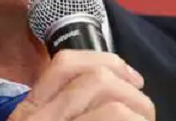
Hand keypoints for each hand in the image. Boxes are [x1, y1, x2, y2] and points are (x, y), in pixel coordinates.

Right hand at [8, 50, 154, 120]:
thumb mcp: (55, 118)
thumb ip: (73, 107)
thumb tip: (118, 85)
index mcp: (30, 110)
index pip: (65, 63)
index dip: (107, 61)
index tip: (133, 79)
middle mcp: (34, 118)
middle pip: (94, 78)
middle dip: (131, 91)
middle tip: (145, 112)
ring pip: (110, 102)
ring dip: (139, 111)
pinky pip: (117, 117)